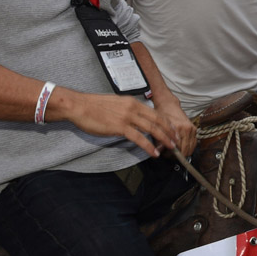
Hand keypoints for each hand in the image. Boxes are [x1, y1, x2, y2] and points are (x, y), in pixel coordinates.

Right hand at [50, 88, 178, 157]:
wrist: (79, 106)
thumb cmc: (94, 106)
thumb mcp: (116, 104)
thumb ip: (128, 110)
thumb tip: (136, 118)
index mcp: (132, 102)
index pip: (155, 112)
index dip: (166, 122)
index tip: (172, 130)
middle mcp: (133, 108)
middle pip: (157, 120)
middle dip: (169, 131)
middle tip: (176, 140)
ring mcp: (127, 117)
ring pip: (151, 129)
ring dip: (163, 139)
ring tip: (171, 148)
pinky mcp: (119, 127)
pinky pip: (139, 138)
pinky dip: (148, 146)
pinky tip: (154, 153)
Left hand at [153, 98, 196, 157]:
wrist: (169, 106)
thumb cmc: (161, 116)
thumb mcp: (157, 128)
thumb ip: (158, 141)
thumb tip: (158, 153)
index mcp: (177, 128)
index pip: (177, 148)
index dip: (171, 155)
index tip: (166, 155)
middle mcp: (186, 129)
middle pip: (185, 150)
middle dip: (177, 155)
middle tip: (170, 155)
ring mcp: (191, 129)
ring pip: (191, 148)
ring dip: (184, 152)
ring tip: (176, 151)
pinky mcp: (194, 129)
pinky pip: (194, 143)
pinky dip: (189, 148)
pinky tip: (182, 147)